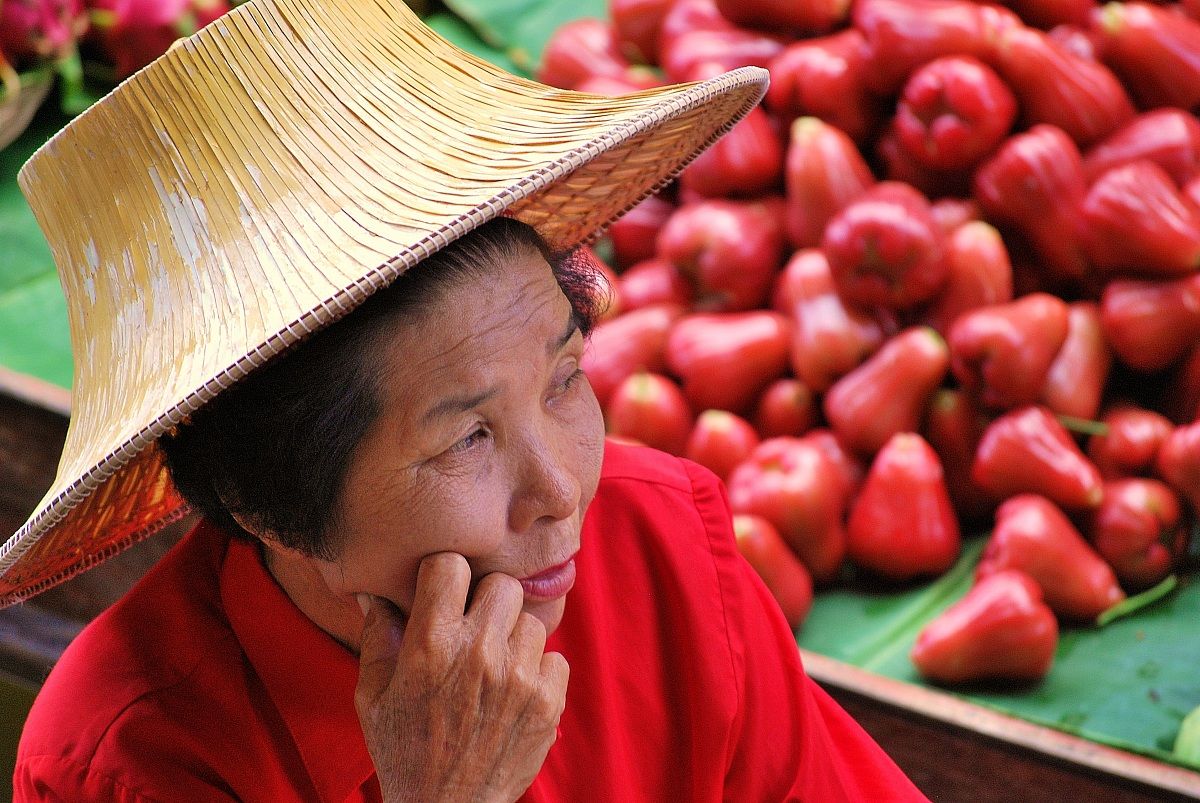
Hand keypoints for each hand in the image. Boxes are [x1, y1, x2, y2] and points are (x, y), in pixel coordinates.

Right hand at [355, 552, 568, 802]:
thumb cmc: (404, 753)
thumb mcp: (373, 697)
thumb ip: (378, 638)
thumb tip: (377, 591)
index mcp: (431, 644)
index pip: (450, 564)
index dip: (447, 574)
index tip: (446, 593)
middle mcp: (478, 653)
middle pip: (503, 585)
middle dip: (489, 603)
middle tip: (476, 631)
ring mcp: (518, 677)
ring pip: (533, 621)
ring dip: (516, 641)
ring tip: (495, 670)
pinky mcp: (548, 702)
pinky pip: (556, 658)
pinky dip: (541, 672)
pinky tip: (516, 693)